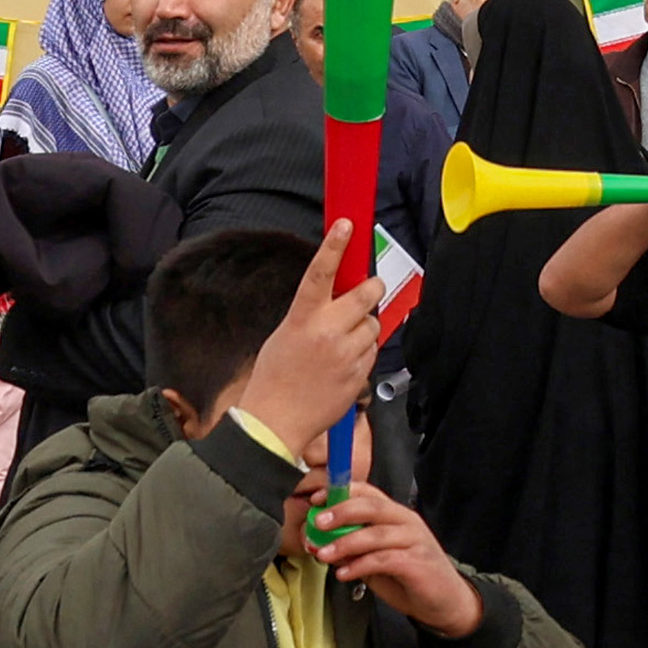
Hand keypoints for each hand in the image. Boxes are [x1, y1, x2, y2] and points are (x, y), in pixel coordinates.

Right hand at [234, 225, 389, 460]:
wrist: (276, 421)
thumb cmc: (275, 378)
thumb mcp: (285, 335)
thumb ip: (311, 315)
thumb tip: (335, 299)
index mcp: (302, 319)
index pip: (320, 273)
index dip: (334, 246)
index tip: (346, 225)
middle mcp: (327, 333)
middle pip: (366, 294)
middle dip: (371, 288)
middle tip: (370, 287)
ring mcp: (345, 354)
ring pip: (372, 325)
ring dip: (365, 327)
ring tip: (344, 342)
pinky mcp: (358, 375)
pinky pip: (372, 352)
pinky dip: (363, 352)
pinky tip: (344, 363)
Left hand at [299, 477, 483, 636]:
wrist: (446, 603)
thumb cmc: (410, 578)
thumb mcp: (377, 561)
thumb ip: (354, 550)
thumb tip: (320, 544)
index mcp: (397, 515)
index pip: (369, 493)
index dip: (342, 492)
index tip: (317, 499)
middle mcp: (407, 522)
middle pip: (372, 507)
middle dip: (342, 511)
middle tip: (319, 522)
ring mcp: (414, 541)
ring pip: (375, 534)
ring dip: (345, 543)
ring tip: (323, 554)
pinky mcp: (416, 563)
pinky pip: (383, 560)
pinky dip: (359, 565)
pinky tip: (344, 574)